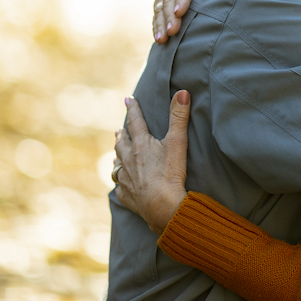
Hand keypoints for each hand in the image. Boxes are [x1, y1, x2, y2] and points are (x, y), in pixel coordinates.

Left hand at [114, 91, 190, 234]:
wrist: (162, 207)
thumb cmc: (170, 174)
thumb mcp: (178, 142)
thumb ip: (179, 117)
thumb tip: (183, 92)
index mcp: (141, 145)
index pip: (135, 122)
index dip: (132, 109)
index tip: (128, 99)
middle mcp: (129, 160)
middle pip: (122, 143)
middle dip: (122, 134)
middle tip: (119, 129)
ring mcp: (126, 179)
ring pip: (117, 164)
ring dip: (118, 157)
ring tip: (117, 154)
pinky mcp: (127, 196)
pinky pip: (120, 188)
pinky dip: (120, 183)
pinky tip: (121, 184)